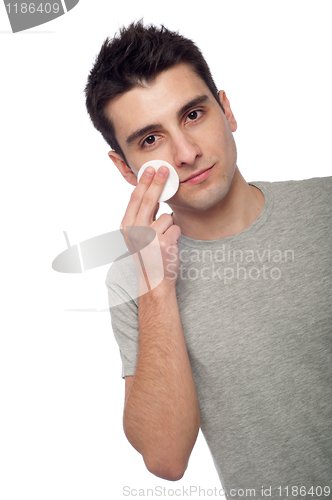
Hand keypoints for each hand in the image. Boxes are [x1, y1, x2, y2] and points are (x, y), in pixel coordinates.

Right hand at [120, 165, 180, 288]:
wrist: (153, 280)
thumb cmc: (147, 255)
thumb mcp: (137, 235)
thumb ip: (142, 216)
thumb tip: (153, 193)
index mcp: (127, 226)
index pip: (135, 198)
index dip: (144, 182)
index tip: (151, 169)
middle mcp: (135, 230)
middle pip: (149, 199)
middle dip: (158, 182)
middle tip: (166, 169)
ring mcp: (150, 236)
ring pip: (167, 216)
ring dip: (169, 225)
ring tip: (163, 240)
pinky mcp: (164, 242)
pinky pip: (176, 228)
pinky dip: (176, 234)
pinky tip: (169, 246)